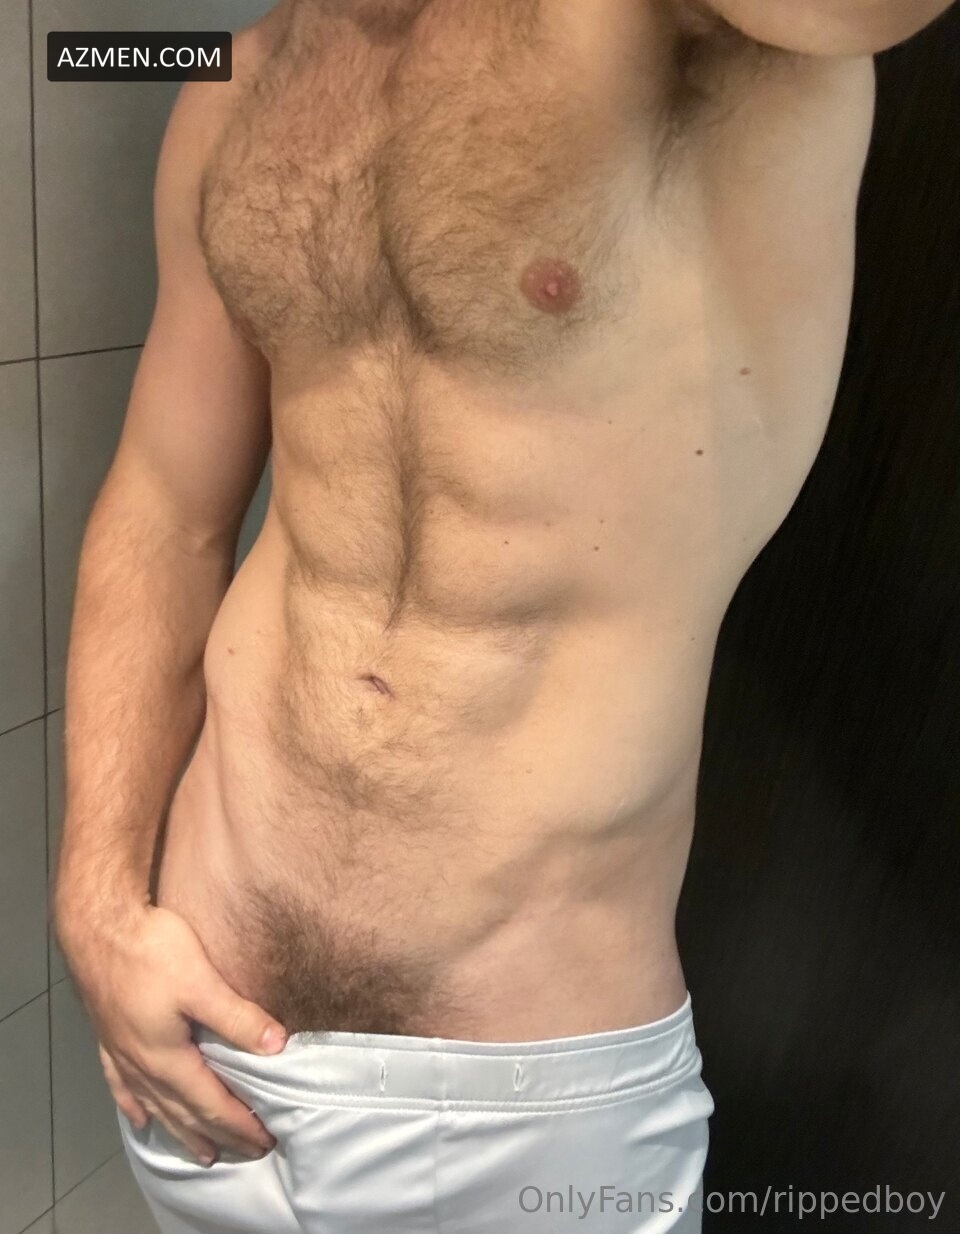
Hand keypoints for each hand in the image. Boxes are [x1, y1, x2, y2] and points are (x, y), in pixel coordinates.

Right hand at [60, 903, 286, 1164]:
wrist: (97, 927)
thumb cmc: (151, 950)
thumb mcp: (201, 982)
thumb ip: (238, 1016)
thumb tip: (276, 1045)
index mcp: (168, 1058)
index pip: (211, 1104)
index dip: (240, 1124)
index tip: (265, 1140)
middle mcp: (142, 1065)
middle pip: (185, 1113)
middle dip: (220, 1135)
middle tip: (249, 1152)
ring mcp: (121, 1053)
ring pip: (156, 1106)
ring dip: (182, 1130)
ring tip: (203, 1152)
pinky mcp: (108, 1037)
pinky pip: (122, 1086)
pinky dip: (135, 1106)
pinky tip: (141, 1118)